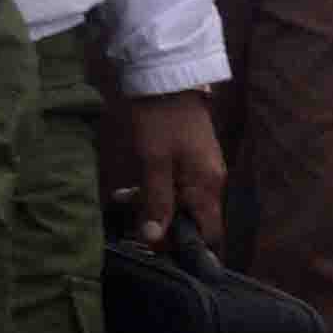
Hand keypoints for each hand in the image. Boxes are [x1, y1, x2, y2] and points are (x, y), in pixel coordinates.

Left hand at [117, 86, 228, 252]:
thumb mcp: (154, 163)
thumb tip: (155, 238)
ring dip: (151, 206)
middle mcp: (210, 182)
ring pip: (178, 202)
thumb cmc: (160, 122)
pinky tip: (127, 190)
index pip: (210, 233)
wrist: (166, 80)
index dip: (188, 248)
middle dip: (162, 226)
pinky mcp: (186, 159)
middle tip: (131, 226)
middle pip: (191, 219)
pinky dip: (152, 190)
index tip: (160, 253)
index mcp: (208, 186)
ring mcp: (199, 170)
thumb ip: (156, 201)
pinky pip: (173, 185)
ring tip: (122, 201)